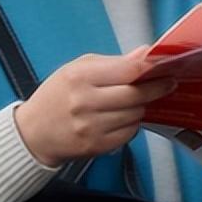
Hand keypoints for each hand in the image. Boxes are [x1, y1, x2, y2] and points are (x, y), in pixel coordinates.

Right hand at [14, 47, 175, 166]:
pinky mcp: (96, 147)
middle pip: (136, 95)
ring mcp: (91, 127)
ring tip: (137, 99)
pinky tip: (123, 117)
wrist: (33, 132)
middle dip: (156, 88)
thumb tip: (144, 54)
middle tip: (167, 82)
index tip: (165, 66)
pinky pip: (128, 134)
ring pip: (135, 114)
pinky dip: (131, 124)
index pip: (127, 70)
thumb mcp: (78, 68)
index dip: (150, 68)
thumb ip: (114, 62)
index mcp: (80, 76)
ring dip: (141, 106)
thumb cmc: (57, 95)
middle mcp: (85, 102)